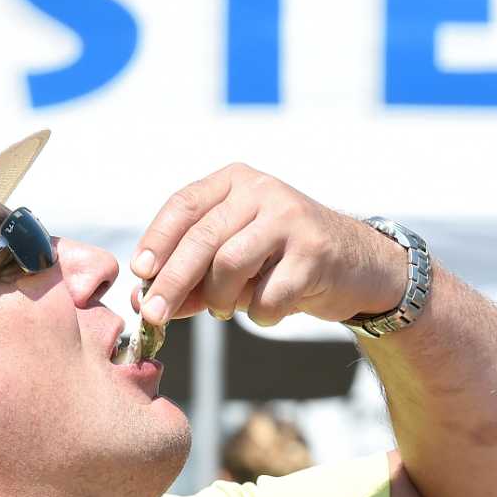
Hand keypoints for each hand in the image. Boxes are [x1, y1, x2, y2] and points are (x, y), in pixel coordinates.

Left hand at [130, 165, 407, 328]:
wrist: (356, 264)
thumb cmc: (281, 260)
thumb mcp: (233, 257)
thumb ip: (191, 275)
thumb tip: (144, 303)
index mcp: (236, 182)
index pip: (184, 205)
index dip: (157, 239)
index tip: (140, 272)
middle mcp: (263, 192)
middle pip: (202, 239)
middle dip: (172, 282)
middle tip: (153, 314)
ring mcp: (291, 219)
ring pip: (230, 266)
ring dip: (219, 300)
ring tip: (225, 308)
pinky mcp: (315, 253)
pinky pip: (267, 295)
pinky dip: (258, 314)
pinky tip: (268, 310)